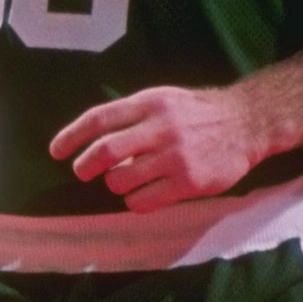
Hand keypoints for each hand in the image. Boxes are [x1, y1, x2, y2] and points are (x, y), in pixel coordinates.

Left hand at [50, 85, 255, 211]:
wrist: (247, 123)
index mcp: (150, 103)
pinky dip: (134, 202)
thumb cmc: (197, 113)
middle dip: (85, 166)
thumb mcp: (164, 100)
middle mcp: (161, 128)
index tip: (55, 151)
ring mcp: (175, 156)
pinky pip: (144, 201)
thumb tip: (91, 139)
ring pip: (121, 180)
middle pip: (105, 151)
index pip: (99, 119)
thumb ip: (131, 115)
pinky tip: (142, 196)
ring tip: (124, 181)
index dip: (71, 136)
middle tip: (82, 172)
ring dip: (114, 184)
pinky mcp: (188, 182)